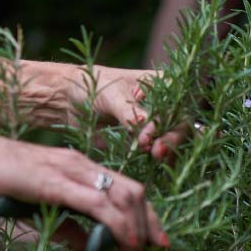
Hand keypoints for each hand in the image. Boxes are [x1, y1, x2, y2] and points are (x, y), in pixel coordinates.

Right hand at [0, 133, 170, 250]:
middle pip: (134, 190)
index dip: (143, 214)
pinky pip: (100, 205)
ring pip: (125, 196)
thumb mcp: (35, 207)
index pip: (123, 187)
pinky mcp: (59, 182)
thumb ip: (63, 224)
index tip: (150, 241)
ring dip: (138, 228)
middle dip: (150, 223)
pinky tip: (123, 244)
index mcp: (75, 166)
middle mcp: (80, 164)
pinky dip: (119, 226)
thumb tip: (88, 247)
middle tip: (156, 250)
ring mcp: (71, 170)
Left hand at [23, 62, 193, 160]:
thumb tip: (146, 127)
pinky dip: (156, 161)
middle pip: (182, 125)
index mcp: (162, 85)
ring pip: (172, 142)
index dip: (170, 119)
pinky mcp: (143, 143)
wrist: (68, 99)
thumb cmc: (92, 86)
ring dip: (167, 152)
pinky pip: (156, 154)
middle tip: (156, 150)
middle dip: (172, 139)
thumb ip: (129, 112)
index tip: (150, 132)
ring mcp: (155, 126)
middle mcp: (163, 106)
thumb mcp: (111, 95)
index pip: (178, 104)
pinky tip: (151, 165)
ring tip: (152, 156)